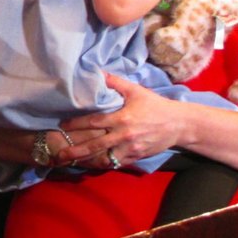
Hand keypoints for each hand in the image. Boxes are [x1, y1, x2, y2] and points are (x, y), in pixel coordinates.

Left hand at [56, 73, 183, 168]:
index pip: (93, 122)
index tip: (63, 125)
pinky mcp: (136, 157)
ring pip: (104, 158)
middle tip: (59, 155)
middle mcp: (124, 135)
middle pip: (95, 145)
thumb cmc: (155, 105)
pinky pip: (117, 163)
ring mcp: (130, 149)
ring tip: (71, 163)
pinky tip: (92, 165)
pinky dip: (104, 164)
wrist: (178, 124)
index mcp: (121, 118)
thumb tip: (98, 72)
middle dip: (76, 151)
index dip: (76, 124)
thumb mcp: (136, 90)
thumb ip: (116, 82)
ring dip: (87, 161)